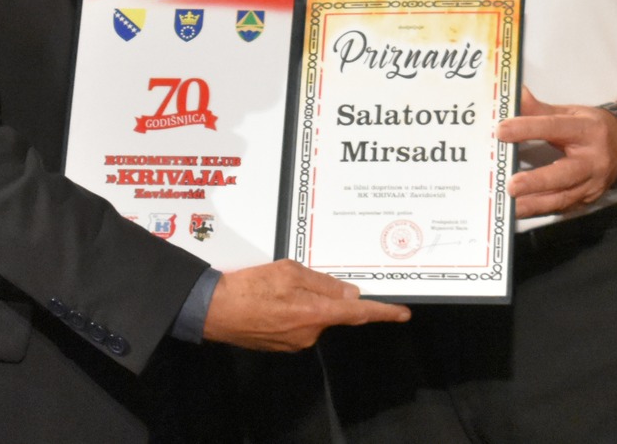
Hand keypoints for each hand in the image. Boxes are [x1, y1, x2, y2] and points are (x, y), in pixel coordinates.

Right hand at [201, 259, 408, 350]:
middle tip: (294, 277)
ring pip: (312, 315)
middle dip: (321, 293)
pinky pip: (297, 323)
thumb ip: (322, 283)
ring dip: (303, 300)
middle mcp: (309, 334)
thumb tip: (348, 295)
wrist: (213, 310)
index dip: (383, 312)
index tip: (403, 313)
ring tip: (274, 286)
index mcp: (315, 314)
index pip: (359, 314)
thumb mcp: (289, 272)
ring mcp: (294, 342)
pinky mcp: (280, 344)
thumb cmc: (249, 287)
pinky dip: (290, 309)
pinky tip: (270, 298)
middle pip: (330, 310)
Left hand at [495, 87, 616, 216]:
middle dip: (537, 181)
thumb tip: (515, 95)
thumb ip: (539, 109)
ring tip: (510, 206)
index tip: (501, 130)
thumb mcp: (569, 113)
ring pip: (563, 198)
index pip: (555, 127)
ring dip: (535, 204)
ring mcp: (593, 184)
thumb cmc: (591, 127)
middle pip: (565, 173)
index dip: (528, 128)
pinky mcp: (588, 200)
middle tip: (511, 186)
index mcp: (588, 130)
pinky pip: (563, 208)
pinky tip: (521, 210)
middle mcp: (593, 160)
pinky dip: (541, 210)